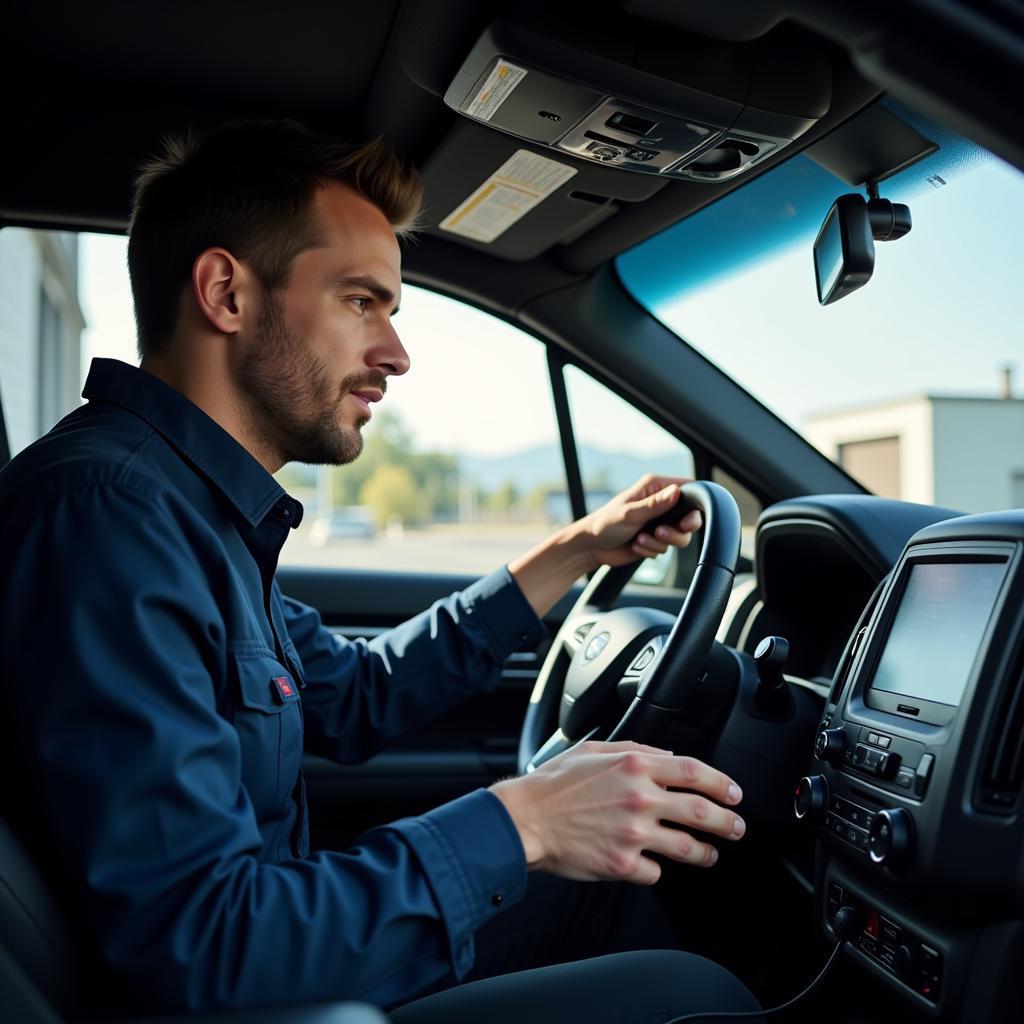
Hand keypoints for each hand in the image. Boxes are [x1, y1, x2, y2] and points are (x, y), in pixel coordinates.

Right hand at [490, 740, 745, 884]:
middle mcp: (639, 798)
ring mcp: (633, 834)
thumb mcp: (593, 749)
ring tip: (710, 854)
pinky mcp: (622, 864)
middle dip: (728, 822)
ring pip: (688, 847)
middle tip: (737, 827)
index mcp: (635, 765)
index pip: (695, 772)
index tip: (734, 793)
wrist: (524, 819)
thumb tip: (667, 755)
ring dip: (706, 852)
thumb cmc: (553, 784)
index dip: (722, 783)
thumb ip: (635, 748)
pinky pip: (655, 872)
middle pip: (702, 811)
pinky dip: (657, 869)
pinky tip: (653, 865)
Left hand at [577, 474, 702, 570]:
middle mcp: (660, 503)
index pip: (688, 488)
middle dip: (678, 530)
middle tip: (662, 533)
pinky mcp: (656, 539)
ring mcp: (659, 522)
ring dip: (660, 542)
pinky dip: (652, 549)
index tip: (687, 521)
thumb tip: (676, 491)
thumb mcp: (630, 513)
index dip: (695, 504)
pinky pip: (666, 547)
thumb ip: (654, 504)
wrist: (592, 547)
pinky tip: (636, 545)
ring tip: (641, 540)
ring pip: (680, 536)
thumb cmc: (605, 523)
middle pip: (690, 516)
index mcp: (655, 487)